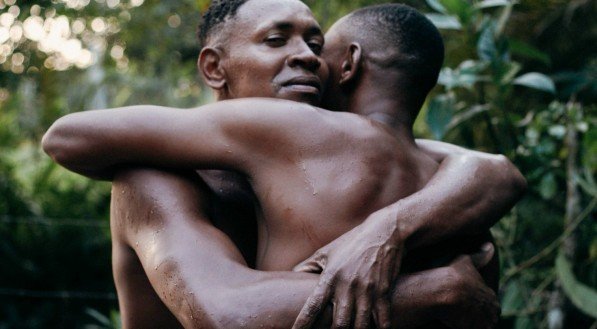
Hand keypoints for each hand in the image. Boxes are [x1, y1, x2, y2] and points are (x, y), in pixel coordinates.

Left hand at [292, 208, 404, 328]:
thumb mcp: (326, 252)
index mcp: (330, 277)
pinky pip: (382, 320)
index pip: (312, 306)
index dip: (303, 323)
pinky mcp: (383, 292)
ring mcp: (366, 290)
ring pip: (360, 325)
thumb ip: (308, 266)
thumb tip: (291, 275)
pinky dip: (379, 328)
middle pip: (339, 324)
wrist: (383, 232)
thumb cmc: (351, 243)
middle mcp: (347, 286)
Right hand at [438, 243, 500, 328]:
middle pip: (489, 317)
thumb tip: (490, 246)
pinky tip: (456, 324)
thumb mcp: (467, 261)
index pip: (491, 304)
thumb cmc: (453, 275)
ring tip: (460, 318)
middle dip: (480, 316)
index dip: (480, 303)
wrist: (442, 291)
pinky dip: (466, 327)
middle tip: (464, 312)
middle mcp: (491, 311)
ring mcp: (482, 323)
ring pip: (482, 326)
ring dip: (474, 323)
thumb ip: (480, 256)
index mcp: (491, 296)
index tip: (469, 302)